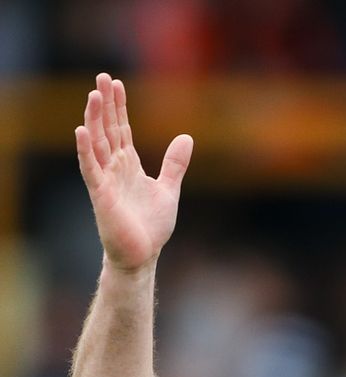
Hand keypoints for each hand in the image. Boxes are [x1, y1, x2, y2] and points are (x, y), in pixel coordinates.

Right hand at [75, 73, 192, 271]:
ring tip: (93, 95)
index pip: (121, 129)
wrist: (143, 254)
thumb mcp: (169, 188)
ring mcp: (106, 181)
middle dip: (104, 105)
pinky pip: (91, 170)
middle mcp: (115, 169)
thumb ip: (175, 164)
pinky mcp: (101, 196)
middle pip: (107, 130)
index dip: (118, 107)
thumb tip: (186, 136)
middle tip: (101, 77)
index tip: (115, 83)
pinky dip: (86, 151)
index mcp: (129, 165)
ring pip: (97, 144)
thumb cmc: (151, 225)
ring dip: (94, 120)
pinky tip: (81, 131)